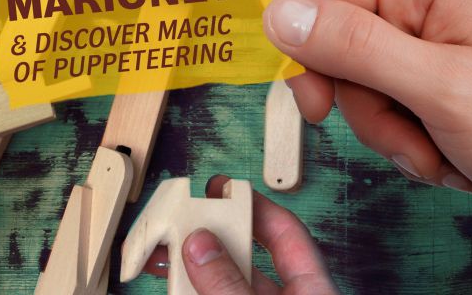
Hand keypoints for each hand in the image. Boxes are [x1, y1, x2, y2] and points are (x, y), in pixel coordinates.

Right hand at [144, 175, 339, 293]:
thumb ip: (231, 284)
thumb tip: (199, 243)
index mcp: (313, 288)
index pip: (286, 232)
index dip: (253, 205)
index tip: (219, 188)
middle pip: (247, 258)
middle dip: (210, 239)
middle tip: (177, 223)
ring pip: (226, 286)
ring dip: (192, 271)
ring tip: (158, 259)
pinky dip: (193, 293)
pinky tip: (170, 284)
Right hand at [262, 0, 471, 241]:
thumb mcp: (436, 89)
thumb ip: (353, 45)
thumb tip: (276, 10)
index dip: (307, 38)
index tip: (319, 101)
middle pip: (342, 34)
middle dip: (362, 99)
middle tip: (403, 137)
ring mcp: (442, 30)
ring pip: (366, 73)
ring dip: (390, 125)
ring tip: (438, 153)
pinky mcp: (449, 63)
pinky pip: (396, 93)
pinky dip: (411, 131)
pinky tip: (449, 152)